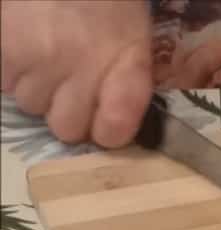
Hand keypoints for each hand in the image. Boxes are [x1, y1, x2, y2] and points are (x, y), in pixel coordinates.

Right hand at [1, 0, 152, 147]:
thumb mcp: (135, 35)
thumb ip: (130, 81)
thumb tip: (114, 125)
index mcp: (126, 63)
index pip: (114, 130)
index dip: (110, 132)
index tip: (107, 123)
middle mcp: (82, 68)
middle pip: (67, 128)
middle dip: (69, 112)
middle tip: (72, 82)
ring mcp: (39, 60)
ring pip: (32, 106)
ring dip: (39, 88)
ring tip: (48, 54)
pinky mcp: (3, 51)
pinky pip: (5, 85)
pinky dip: (13, 71)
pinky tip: (27, 46)